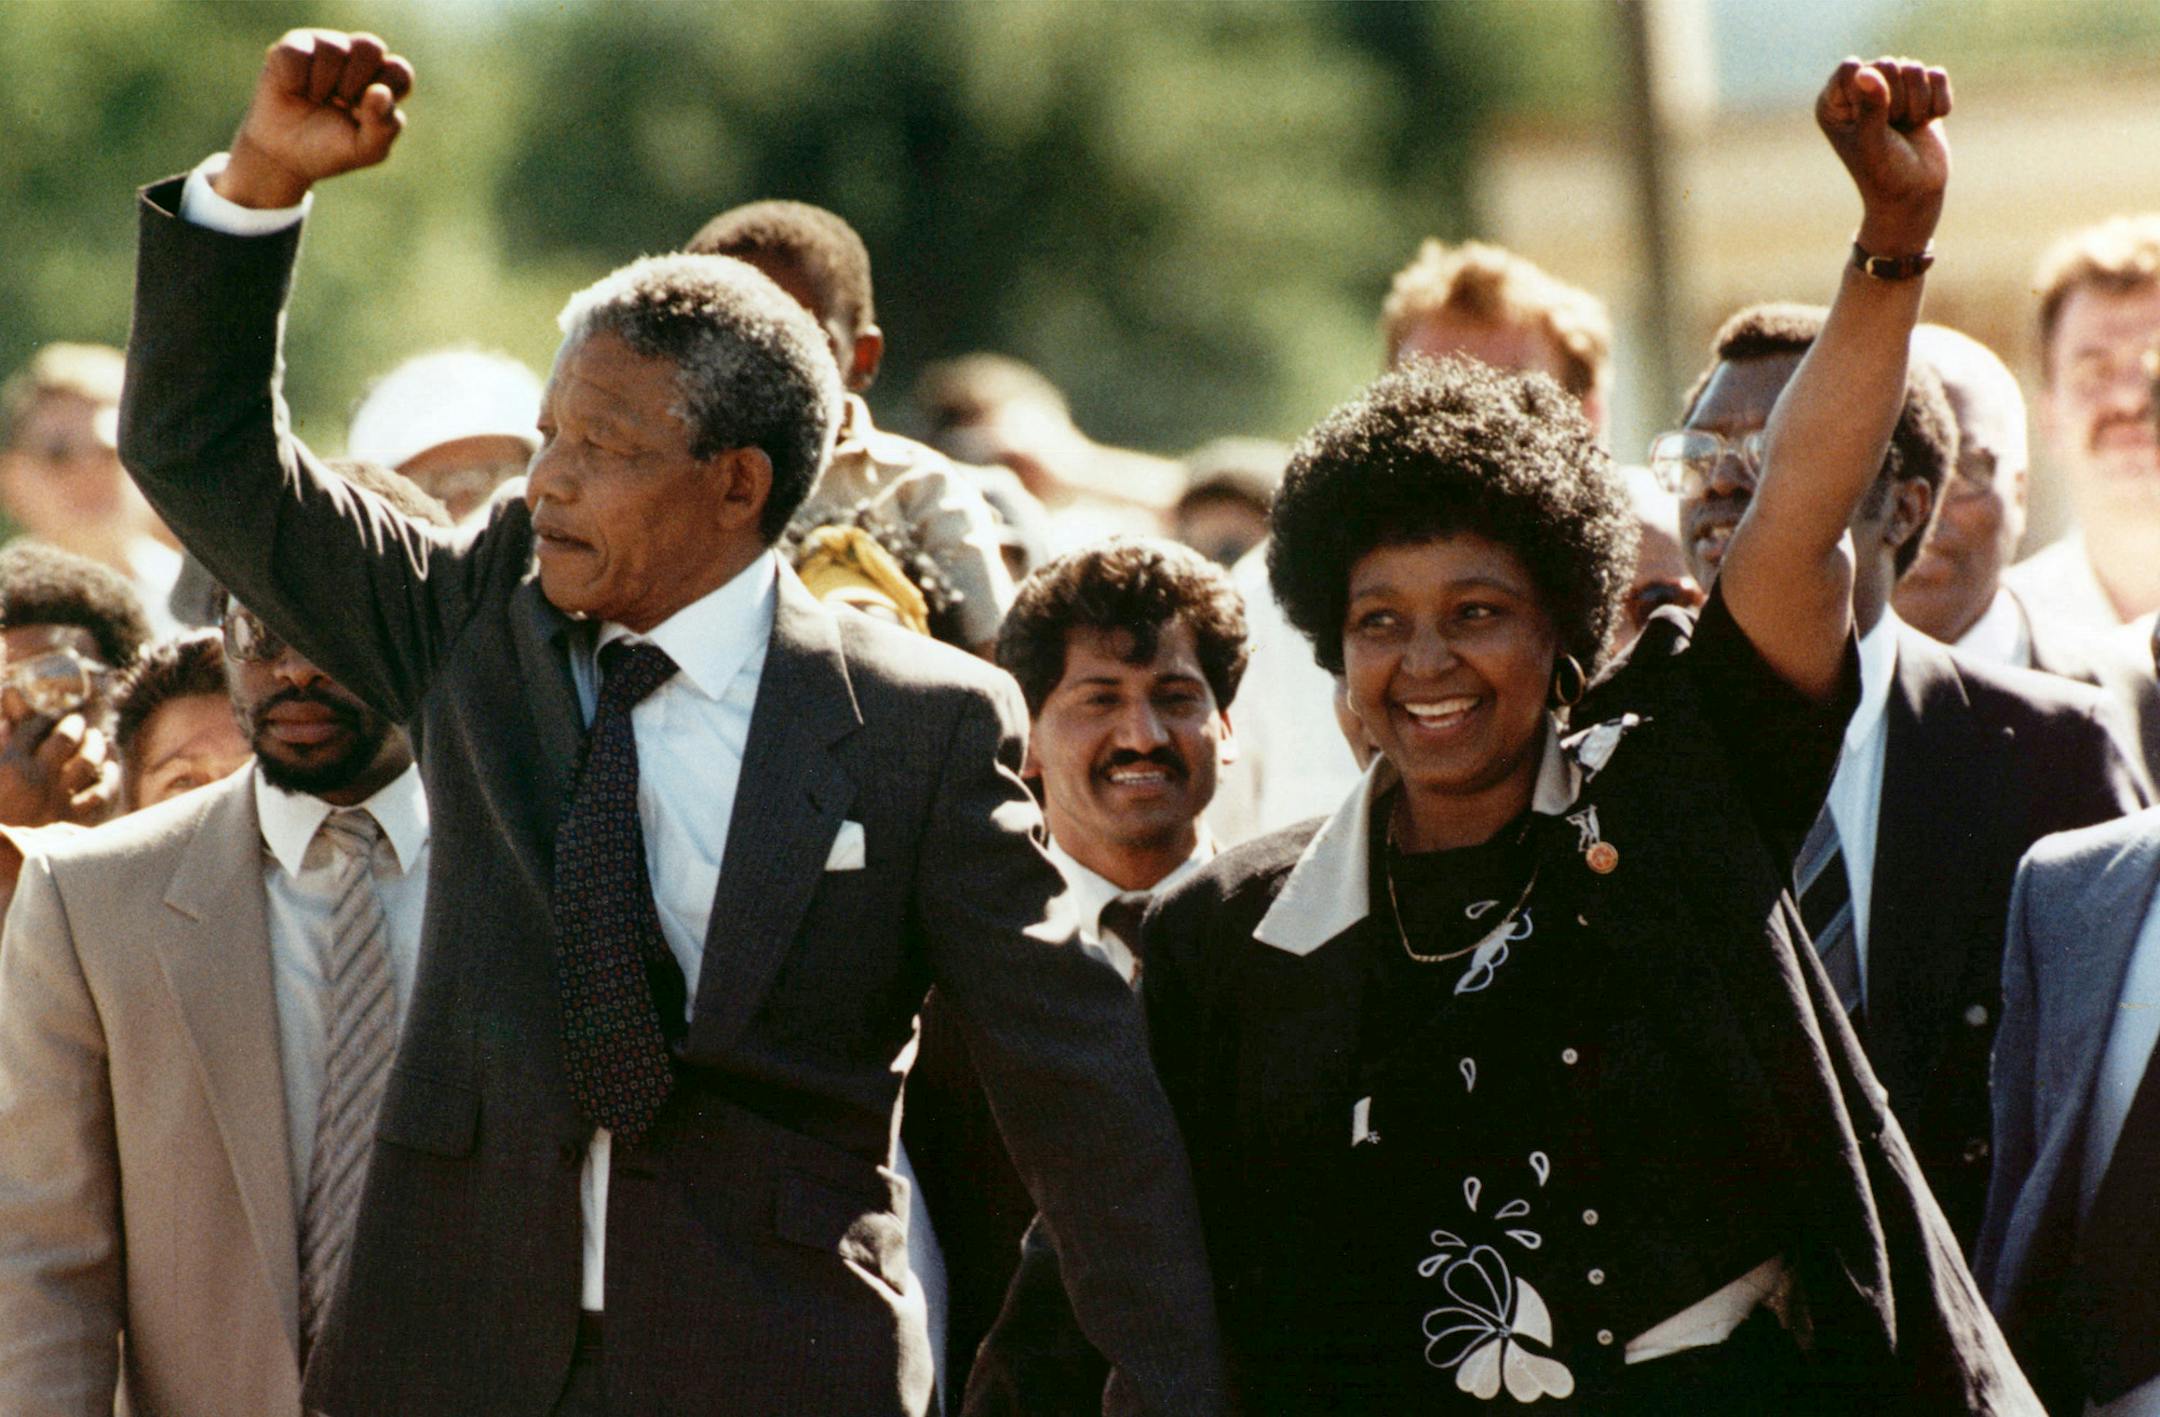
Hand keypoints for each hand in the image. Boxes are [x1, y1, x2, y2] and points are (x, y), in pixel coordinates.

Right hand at [0, 714, 120, 827]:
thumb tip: (9, 724)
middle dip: (74, 725)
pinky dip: (110, 776)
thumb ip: (0, 750)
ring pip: (88, 761)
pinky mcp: (73, 820)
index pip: (33, 727)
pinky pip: (101, 792)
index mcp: (9, 767)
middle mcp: (35, 781)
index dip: (44, 717)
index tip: (50, 716)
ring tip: (97, 738)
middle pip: (66, 738)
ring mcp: (56, 801)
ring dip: (96, 745)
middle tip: (77, 722)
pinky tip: (110, 766)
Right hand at [214, 29, 413, 209]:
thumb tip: (380, 91)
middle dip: (354, 82)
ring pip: (334, 48)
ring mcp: (325, 47)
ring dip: (323, 84)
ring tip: (316, 99)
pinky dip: (295, 81)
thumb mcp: (365, 149)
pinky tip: (293, 91)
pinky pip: (297, 52)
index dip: (382, 92)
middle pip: (371, 46)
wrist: (285, 155)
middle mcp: (357, 58)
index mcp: (382, 82)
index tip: (361, 113)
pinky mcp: (293, 45)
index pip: (399, 71)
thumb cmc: (332, 149)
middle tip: (341, 103)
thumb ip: (384, 126)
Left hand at [1816, 56, 1950, 254]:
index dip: (1869, 92)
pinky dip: (1939, 101)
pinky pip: (1937, 75)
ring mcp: (1892, 89)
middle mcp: (1860, 91)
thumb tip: (1865, 70)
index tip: (1870, 122)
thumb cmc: (1885, 174)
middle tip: (1893, 129)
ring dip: (1918, 103)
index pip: (1851, 68)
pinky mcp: (1921, 91)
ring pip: (1914, 67)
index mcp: (1834, 102)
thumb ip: (1869, 106)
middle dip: (1897, 99)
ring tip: (1909, 128)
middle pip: (1887, 64)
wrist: (1915, 195)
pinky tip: (1929, 122)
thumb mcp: (1872, 142)